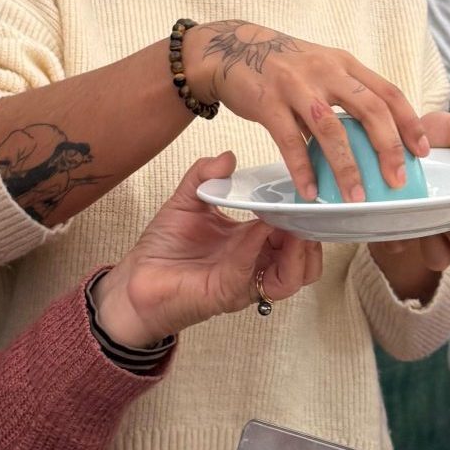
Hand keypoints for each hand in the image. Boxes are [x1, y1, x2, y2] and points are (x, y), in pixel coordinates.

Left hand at [94, 154, 321, 346]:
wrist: (135, 279)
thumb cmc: (163, 247)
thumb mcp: (187, 200)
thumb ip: (204, 175)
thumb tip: (227, 156)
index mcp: (253, 242)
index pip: (295, 232)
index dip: (305, 213)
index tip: (306, 189)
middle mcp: (256, 263)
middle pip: (306, 259)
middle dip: (313, 233)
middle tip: (309, 208)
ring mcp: (245, 281)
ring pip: (294, 277)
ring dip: (300, 252)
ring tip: (296, 226)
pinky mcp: (227, 293)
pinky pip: (252, 273)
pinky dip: (258, 250)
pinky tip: (259, 229)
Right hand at [184, 20, 428, 201]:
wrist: (230, 49)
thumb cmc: (283, 67)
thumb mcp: (322, 70)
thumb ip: (346, 98)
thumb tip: (372, 142)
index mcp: (345, 65)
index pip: (388, 92)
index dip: (409, 123)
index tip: (422, 152)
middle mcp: (326, 71)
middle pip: (370, 109)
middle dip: (388, 148)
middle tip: (397, 181)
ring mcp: (297, 85)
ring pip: (331, 128)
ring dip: (347, 166)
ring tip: (355, 197)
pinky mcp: (268, 101)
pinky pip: (289, 140)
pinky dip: (303, 169)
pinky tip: (312, 192)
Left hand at [367, 111, 449, 300]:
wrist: (378, 142)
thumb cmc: (421, 138)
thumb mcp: (447, 130)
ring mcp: (422, 230)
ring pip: (438, 258)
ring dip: (432, 245)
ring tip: (419, 220)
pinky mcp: (391, 233)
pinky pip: (396, 246)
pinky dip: (394, 236)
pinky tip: (389, 216)